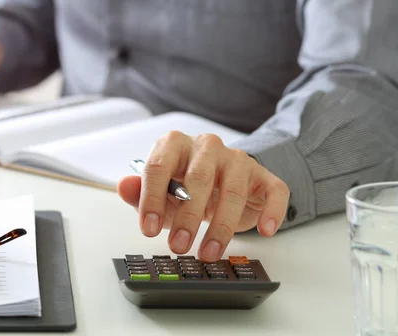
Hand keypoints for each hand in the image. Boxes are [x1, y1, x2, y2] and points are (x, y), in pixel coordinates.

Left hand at [117, 131, 289, 261]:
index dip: (152, 199)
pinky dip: (271, 211)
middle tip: (178, 245)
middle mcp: (206, 146)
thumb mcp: (161, 192)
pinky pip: (274, 190)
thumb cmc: (186, 187)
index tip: (148, 229)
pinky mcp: (263, 176)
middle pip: (198, 178)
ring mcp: (237, 159)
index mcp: (175, 145)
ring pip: (233, 190)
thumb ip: (140, 192)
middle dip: (187, 216)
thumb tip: (123, 187)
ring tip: (209, 253)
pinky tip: (265, 230)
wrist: (222, 181)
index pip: (159, 166)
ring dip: (221, 226)